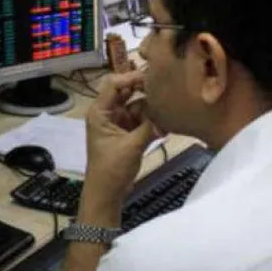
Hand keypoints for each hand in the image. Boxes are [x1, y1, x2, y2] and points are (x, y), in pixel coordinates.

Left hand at [82, 71, 157, 211]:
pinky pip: (142, 120)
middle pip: (127, 92)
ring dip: (152, 109)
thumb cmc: (112, 169)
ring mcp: (118, 123)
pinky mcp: (128, 134)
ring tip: (171, 108)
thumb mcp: (131, 146)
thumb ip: (150, 126)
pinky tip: (169, 122)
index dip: (131, 77)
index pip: (114, 84)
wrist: (106, 194)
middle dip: (145, 91)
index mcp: (100, 112)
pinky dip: (153, 121)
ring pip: (138, 107)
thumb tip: (169, 112)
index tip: (152, 76)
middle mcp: (108, 113)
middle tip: (167, 87)